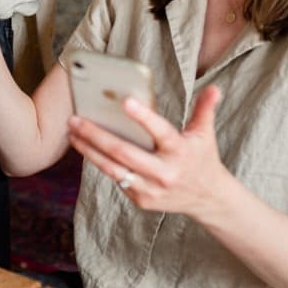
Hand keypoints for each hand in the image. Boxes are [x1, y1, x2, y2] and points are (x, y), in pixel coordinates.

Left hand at [68, 85, 230, 217]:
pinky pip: (116, 179)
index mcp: (180, 151)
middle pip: (124, 153)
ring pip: (113, 169)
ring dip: (89, 150)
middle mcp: (165, 172)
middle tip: (75, 119)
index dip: (143, 117)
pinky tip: (85, 148)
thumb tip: (214, 88)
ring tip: (72, 133)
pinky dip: (100, 163)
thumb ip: (205, 109)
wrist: (208, 199)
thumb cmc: (201, 158)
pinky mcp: (141, 200)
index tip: (125, 102)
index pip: (160, 132)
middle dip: (96, 135)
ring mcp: (151, 189)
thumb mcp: (205, 134)